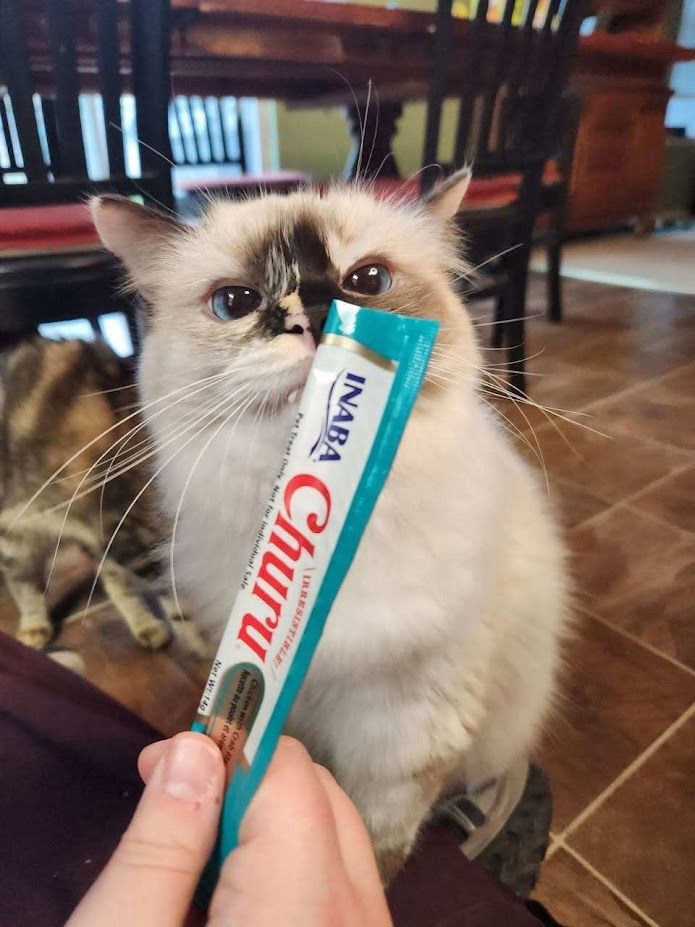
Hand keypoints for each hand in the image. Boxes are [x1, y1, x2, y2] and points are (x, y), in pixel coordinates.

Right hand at [67, 733, 392, 926]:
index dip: (227, 747)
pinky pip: (340, 889)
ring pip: (335, 841)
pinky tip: (237, 902)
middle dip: (247, 784)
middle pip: (320, 799)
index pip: (289, 771)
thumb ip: (163, 842)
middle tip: (171, 803)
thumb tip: (195, 747)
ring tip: (197, 860)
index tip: (166, 759)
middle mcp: (359, 918)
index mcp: (303, 903)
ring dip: (270, 827)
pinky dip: (293, 873)